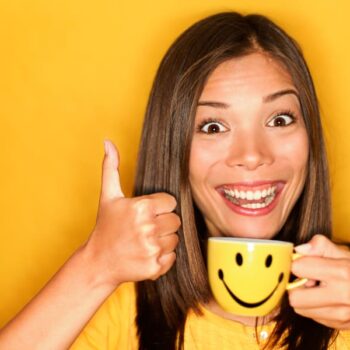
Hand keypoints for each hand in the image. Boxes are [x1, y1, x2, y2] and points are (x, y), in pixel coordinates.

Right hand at [84, 140, 179, 286]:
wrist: (99, 262)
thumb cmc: (106, 227)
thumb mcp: (108, 196)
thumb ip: (111, 167)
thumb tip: (108, 142)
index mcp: (141, 207)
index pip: (171, 202)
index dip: (159, 207)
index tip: (146, 213)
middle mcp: (148, 227)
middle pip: (175, 220)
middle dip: (163, 223)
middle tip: (145, 228)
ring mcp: (152, 248)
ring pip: (175, 239)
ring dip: (163, 240)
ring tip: (144, 240)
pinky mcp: (155, 267)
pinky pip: (172, 257)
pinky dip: (163, 256)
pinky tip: (146, 253)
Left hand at [288, 234, 349, 328]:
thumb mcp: (343, 252)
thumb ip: (319, 246)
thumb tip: (298, 250)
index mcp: (342, 272)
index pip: (298, 268)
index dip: (296, 263)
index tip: (300, 262)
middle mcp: (344, 296)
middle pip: (295, 298)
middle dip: (296, 286)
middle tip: (306, 279)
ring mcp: (345, 315)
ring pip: (302, 310)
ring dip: (305, 299)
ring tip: (319, 289)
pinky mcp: (344, 325)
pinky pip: (315, 318)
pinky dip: (315, 308)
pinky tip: (327, 299)